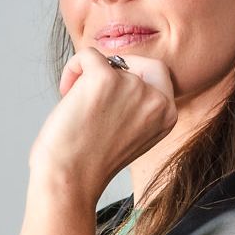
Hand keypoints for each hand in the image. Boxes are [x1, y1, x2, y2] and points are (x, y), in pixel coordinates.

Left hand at [28, 48, 176, 203]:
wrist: (69, 180)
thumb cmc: (92, 162)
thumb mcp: (131, 133)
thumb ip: (138, 106)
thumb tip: (123, 70)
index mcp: (168, 115)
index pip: (159, 73)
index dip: (134, 74)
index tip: (113, 92)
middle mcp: (156, 101)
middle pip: (134, 62)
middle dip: (111, 71)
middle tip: (91, 92)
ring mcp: (132, 87)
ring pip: (108, 60)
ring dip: (87, 79)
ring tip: (76, 109)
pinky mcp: (105, 78)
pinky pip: (87, 55)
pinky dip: (72, 69)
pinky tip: (66, 93)